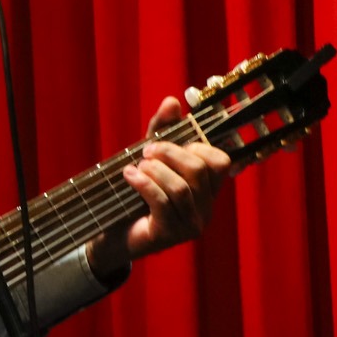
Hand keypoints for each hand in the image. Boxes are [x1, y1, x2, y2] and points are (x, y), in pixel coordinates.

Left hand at [115, 95, 233, 257]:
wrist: (115, 234)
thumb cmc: (137, 195)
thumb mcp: (151, 158)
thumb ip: (162, 131)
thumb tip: (172, 101)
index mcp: (207, 189)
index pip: (220, 161)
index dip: (196, 146)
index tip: (171, 143)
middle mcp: (205, 208)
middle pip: (199, 170)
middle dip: (169, 153)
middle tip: (146, 151)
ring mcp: (190, 224)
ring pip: (181, 188)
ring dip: (155, 170)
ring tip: (137, 166)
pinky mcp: (169, 235)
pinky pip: (162, 203)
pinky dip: (144, 184)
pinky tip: (129, 176)